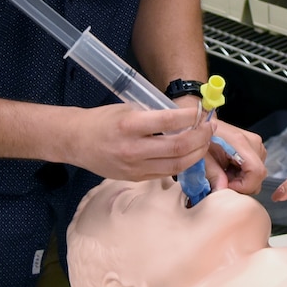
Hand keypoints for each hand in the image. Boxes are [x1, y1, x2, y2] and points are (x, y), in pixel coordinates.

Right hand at [63, 102, 210, 181]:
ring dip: (196, 153)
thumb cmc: (102, 121)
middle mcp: (133, 149)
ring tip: (204, 141)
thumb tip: (185, 116)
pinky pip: (166, 172)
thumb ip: (153, 114)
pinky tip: (190, 153)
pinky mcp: (136, 178)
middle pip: (177, 148)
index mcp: (129, 125)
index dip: (190, 116)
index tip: (201, 111)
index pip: (168, 121)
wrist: (77, 142)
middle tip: (210, 128)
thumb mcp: (127, 109)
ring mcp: (135, 168)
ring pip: (176, 165)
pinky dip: (182, 163)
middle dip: (200, 138)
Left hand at [206, 118, 266, 193]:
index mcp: (240, 142)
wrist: (203, 124)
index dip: (244, 186)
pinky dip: (243, 174)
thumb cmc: (201, 137)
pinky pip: (254, 169)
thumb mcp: (203, 158)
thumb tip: (221, 191)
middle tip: (222, 179)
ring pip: (257, 174)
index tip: (228, 185)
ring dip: (241, 179)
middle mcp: (253, 142)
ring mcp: (256, 144)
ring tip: (224, 172)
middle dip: (241, 184)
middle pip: (258, 176)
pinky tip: (229, 168)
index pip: (257, 172)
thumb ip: (213, 175)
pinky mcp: (255, 148)